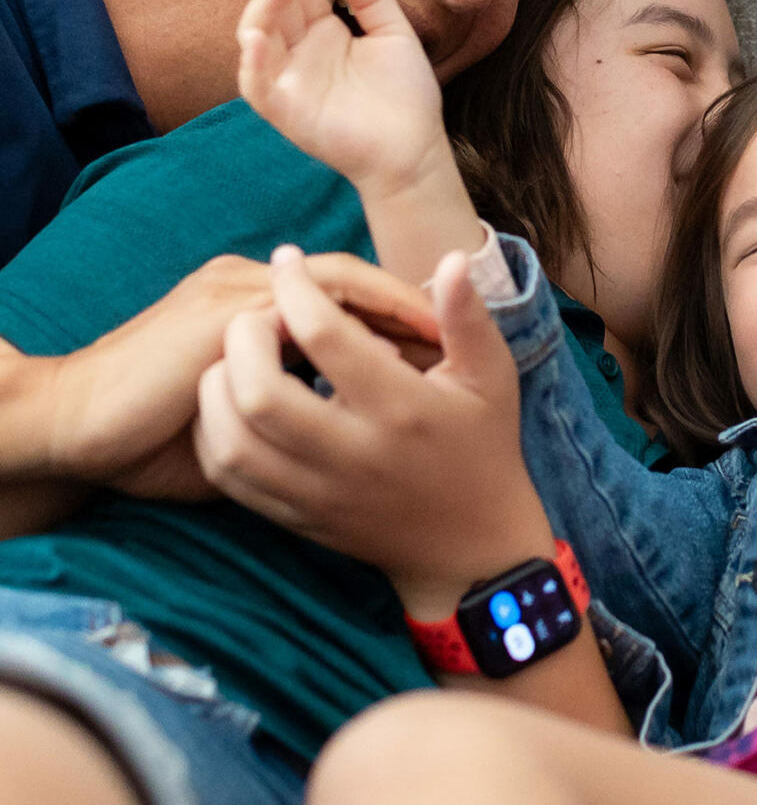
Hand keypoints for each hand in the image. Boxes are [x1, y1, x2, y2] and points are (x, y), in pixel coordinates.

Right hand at [39, 253, 438, 499]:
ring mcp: (236, 294)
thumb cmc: (159, 437)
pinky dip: (356, 321)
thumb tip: (356, 413)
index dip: (395, 316)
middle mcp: (245, 285)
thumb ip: (291, 405)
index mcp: (251, 305)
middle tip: (461, 332)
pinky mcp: (225, 316)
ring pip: (336, 281)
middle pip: (350, 279)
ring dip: (390, 306)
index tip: (449, 346)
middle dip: (407, 303)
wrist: (84, 429)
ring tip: (441, 335)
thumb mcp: (245, 422)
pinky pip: (311, 306)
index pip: (341, 296)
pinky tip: (390, 351)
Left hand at [196, 246, 553, 616]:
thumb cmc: (483, 446)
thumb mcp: (492, 377)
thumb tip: (452, 259)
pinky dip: (216, 433)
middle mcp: (355, 454)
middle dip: (244, 337)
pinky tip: (231, 403)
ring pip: (233, 440)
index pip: (327, 337)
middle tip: (258, 313)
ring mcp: (320, 492)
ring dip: (219, 387)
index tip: (289, 261)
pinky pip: (229, 478)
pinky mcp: (298, 518)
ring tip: (237, 356)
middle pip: (260, 392)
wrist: (473, 545)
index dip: (297, 288)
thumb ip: (468, 317)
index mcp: (403, 408)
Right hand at [237, 0, 448, 196]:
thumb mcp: (395, 34)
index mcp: (323, 32)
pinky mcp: (284, 111)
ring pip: (259, 36)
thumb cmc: (406, 95)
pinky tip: (257, 36)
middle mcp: (299, 52)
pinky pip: (256, 86)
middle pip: (277, 5)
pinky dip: (252, 63)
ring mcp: (288, 80)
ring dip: (264, 5)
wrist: (416, 149)